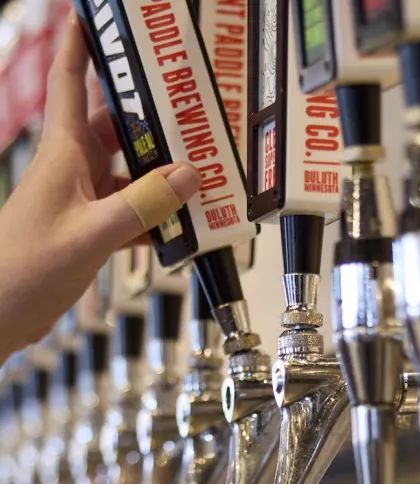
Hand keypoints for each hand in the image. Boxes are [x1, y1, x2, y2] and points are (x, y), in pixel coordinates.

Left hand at [0, 15, 199, 363]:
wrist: (0, 315)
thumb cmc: (23, 269)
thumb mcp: (91, 235)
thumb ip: (142, 206)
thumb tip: (186, 176)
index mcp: (62, 154)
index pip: (71, 80)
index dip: (83, 43)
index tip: (100, 15)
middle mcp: (71, 170)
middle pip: (114, 128)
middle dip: (149, 118)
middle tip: (187, 108)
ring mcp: (80, 201)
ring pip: (127, 175)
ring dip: (158, 177)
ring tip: (197, 173)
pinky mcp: (86, 231)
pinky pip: (128, 214)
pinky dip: (152, 219)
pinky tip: (177, 227)